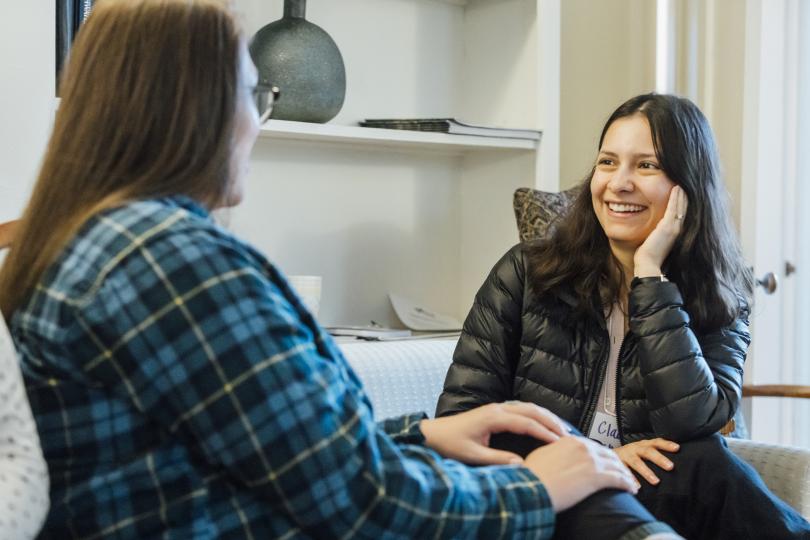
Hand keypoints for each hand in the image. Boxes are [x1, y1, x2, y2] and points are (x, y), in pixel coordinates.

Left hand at [420, 401, 568, 464]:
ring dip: (545, 416)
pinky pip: (521, 409)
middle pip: (531, 410)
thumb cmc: (450, 444)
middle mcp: (497, 409)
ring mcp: (496, 408)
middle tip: (567, 436)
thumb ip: (497, 459)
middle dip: (551, 421)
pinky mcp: (494, 411)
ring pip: (527, 407)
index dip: (544, 433)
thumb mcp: (472, 455)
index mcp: (493, 418)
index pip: (526, 423)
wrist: (433, 434)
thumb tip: (521, 464)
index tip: (560, 443)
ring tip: (560, 430)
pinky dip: (535, 415)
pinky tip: (542, 424)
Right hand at [524, 436, 638, 511]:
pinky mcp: (597, 477)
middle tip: (621, 471)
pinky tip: (631, 489)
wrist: (534, 487)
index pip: (592, 446)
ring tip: (629, 481)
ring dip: (625, 473)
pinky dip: (627, 484)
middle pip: (608, 453)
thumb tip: (557, 454)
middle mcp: (583, 448)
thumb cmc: (533, 475)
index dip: (601, 454)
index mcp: (570, 441)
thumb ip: (555, 451)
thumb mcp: (541, 454)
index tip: (604, 461)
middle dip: (617, 463)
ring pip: (616, 465)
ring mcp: (592, 462)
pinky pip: (619, 479)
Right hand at [614, 438, 679, 485]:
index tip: (677, 448)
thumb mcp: (640, 451)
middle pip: (648, 451)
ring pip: (636, 462)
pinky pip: (624, 472)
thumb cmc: (630, 456)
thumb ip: (653, 455)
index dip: (666, 444)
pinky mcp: (617, 463)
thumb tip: (673, 465)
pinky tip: (637, 487)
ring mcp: (625, 455)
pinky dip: (631, 479)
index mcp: (642, 445)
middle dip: (659, 459)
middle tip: (670, 467)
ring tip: (656, 481)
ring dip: (646, 471)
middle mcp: (634, 448)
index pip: (656, 442)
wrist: (606, 456)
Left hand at [633, 186, 687, 276]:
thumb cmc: (648, 255)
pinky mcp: (668, 227)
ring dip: (682, 192)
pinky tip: (677, 187)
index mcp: (675, 231)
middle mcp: (678, 228)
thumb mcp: (654, 240)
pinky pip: (674, 208)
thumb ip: (656, 231)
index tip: (683, 189)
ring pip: (681, 206)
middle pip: (684, 207)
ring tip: (682, 180)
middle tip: (686, 181)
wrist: (648, 265)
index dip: (683, 201)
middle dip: (685, 194)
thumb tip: (652, 227)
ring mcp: (674, 227)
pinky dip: (676, 197)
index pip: (681, 212)